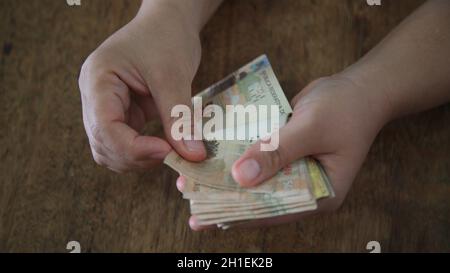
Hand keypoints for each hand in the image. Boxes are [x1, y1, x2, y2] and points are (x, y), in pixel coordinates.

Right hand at [79, 2, 206, 172]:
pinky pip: (127, 143)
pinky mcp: (124, 113)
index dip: (133, 148)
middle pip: (104, 144)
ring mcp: (107, 107)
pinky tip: (166, 146)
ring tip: (170, 150)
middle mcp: (95, 97)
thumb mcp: (173, 76)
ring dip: (139, 159)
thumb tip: (192, 156)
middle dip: (137, 156)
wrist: (168, 23)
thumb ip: (179, 119)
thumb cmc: (166, 37)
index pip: (104, 128)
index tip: (166, 151)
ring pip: (111, 150)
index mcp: (98, 80)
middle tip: (173, 155)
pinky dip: (144, 152)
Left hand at [178, 74, 390, 229]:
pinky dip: (240, 160)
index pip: (274, 211)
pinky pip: (260, 162)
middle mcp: (305, 188)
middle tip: (191, 198)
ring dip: (229, 180)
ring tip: (194, 182)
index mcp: (320, 194)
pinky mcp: (287, 156)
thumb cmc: (344, 108)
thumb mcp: (310, 129)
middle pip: (262, 199)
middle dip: (228, 199)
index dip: (239, 214)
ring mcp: (296, 172)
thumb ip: (277, 153)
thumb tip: (241, 177)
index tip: (206, 215)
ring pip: (258, 181)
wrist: (359, 88)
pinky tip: (215, 160)